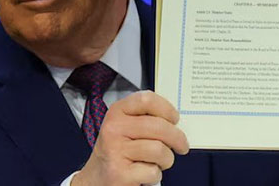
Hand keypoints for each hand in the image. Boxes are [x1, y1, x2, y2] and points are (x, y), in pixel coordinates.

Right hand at [73, 90, 189, 185]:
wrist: (96, 178)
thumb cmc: (117, 151)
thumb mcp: (125, 127)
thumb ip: (146, 118)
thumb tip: (175, 121)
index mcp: (117, 112)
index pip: (147, 100)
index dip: (166, 108)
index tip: (174, 118)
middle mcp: (114, 129)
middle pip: (159, 126)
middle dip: (177, 138)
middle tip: (182, 145)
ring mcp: (115, 151)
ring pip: (159, 150)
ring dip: (166, 159)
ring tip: (160, 161)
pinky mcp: (119, 173)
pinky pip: (152, 171)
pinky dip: (155, 174)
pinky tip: (146, 173)